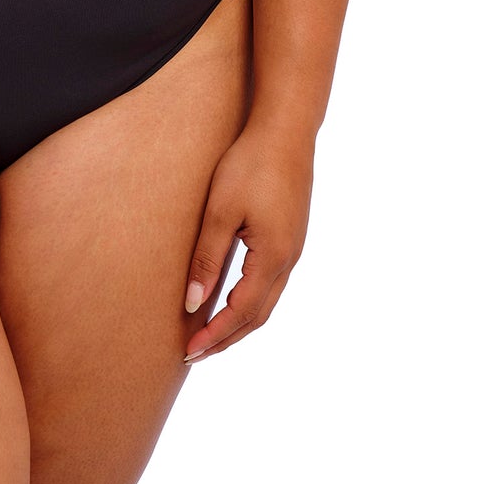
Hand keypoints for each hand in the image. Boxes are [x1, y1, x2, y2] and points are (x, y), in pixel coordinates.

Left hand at [180, 126, 314, 362]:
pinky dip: (249, 302)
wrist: (286, 130)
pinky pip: (271, 283)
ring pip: (267, 302)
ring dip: (238, 323)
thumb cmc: (250, 164)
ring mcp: (293, 249)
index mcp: (272, 256)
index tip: (189, 350)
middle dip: (226, 337)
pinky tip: (230, 299)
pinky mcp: (291, 237)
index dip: (215, 334)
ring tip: (209, 334)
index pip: (241, 312)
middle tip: (195, 352)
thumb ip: (207, 259)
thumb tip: (192, 303)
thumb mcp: (220, 211)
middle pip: (258, 316)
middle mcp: (289, 259)